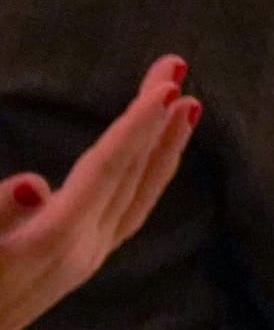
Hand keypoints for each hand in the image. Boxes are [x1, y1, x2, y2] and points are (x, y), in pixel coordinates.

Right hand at [0, 56, 198, 329]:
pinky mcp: (79, 262)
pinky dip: (148, 175)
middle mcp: (85, 249)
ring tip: (185, 105)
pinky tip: (153, 157)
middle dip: (159, 121)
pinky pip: (130, 210)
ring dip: (164, 146)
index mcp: (56, 239)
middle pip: (133, 174)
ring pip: (141, 193)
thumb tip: (33, 185)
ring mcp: (87, 257)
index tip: (167, 87)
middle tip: (178, 67)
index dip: (138, 126)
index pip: (108, 170)